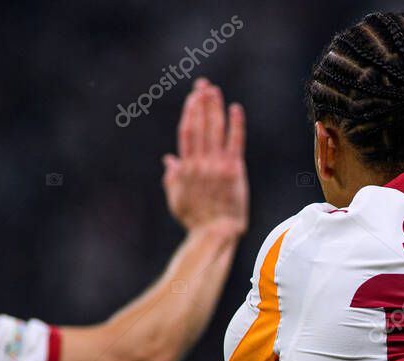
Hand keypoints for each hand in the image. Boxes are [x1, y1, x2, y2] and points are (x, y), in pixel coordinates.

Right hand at [162, 78, 247, 240]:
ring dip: (214, 107)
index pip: (186, 132)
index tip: (193, 97)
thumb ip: (172, 178)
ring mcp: (217, 165)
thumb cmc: (195, 219)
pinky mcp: (234, 170)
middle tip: (203, 84)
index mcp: (185, 168)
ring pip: (214, 129)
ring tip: (215, 91)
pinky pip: (235, 142)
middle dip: (201, 102)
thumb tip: (168, 160)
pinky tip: (235, 109)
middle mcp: (200, 163)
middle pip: (199, 125)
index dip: (189, 112)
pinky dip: (235, 124)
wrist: (215, 232)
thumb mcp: (177, 199)